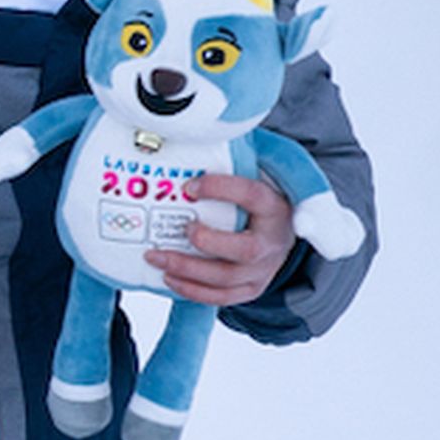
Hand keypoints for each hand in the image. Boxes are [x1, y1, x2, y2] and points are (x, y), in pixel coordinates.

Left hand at [149, 172, 297, 305]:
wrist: (282, 232)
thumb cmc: (257, 203)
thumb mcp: (255, 179)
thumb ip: (229, 164)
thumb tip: (189, 143)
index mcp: (275, 208)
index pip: (253, 196)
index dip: (222, 189)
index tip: (190, 185)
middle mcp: (273, 242)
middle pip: (245, 250)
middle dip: (206, 242)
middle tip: (182, 228)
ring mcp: (263, 269)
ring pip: (227, 277)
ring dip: (187, 269)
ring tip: (156, 256)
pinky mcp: (251, 287)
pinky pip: (221, 297)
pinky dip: (192, 290)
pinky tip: (169, 277)